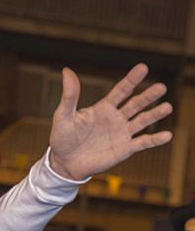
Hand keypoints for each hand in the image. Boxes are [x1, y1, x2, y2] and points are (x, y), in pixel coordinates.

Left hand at [48, 64, 171, 180]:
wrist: (64, 163)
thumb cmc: (62, 138)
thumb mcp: (63, 115)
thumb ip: (70, 95)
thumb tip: (66, 71)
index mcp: (103, 107)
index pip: (121, 91)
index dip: (131, 80)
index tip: (143, 68)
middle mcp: (116, 118)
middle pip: (135, 104)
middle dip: (148, 96)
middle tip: (161, 87)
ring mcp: (122, 133)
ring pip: (142, 121)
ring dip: (155, 114)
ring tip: (167, 107)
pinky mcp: (125, 149)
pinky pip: (142, 143)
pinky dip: (154, 140)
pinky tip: (167, 135)